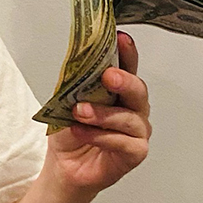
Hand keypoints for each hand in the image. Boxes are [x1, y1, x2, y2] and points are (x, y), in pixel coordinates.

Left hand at [46, 31, 151, 194]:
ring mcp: (137, 131)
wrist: (64, 164)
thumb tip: (77, 56)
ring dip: (102, 114)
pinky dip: (101, 136)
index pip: (127, 66)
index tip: (121, 38)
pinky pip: (124, 142)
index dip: (127, 52)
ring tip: (79, 112)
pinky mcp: (135, 152)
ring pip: (128, 117)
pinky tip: (82, 132)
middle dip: (123, 80)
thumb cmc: (70, 130)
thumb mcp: (66, 99)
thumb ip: (76, 80)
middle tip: (108, 76)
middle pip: (137, 89)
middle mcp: (132, 108)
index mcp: (117, 90)